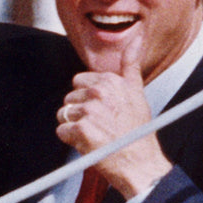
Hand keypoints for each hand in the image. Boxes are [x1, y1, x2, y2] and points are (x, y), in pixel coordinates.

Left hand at [56, 35, 171, 197]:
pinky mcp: (81, 129)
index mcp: (110, 81)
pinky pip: (62, 131)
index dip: (88, 98)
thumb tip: (136, 39)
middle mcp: (99, 92)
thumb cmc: (137, 131)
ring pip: (64, 114)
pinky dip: (71, 140)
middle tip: (99, 126)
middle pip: (70, 98)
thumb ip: (131, 65)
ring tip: (95, 135)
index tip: (102, 110)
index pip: (80, 81)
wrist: (141, 163)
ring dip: (74, 127)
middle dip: (79, 112)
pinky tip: (89, 144)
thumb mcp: (137, 92)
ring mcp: (89, 110)